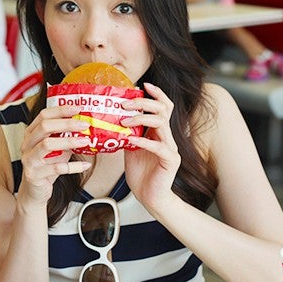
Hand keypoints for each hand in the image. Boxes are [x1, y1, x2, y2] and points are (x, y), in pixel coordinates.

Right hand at [16, 105, 91, 207]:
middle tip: (84, 124)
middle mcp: (27, 144)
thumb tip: (86, 127)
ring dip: (68, 142)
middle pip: (45, 127)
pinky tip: (86, 165)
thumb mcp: (58, 149)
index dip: (61, 110)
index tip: (78, 108)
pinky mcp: (34, 175)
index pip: (44, 115)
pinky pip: (56, 168)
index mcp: (31, 133)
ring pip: (47, 145)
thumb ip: (66, 138)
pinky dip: (73, 167)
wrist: (35, 191)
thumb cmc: (47, 166)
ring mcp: (28, 159)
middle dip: (66, 123)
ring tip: (85, 141)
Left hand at [121, 83, 181, 213]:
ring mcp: (170, 148)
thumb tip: (111, 118)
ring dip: (141, 119)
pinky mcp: (170, 160)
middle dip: (143, 103)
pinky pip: (159, 146)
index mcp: (159, 131)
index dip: (156, 93)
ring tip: (124, 122)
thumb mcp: (129, 148)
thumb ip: (126, 133)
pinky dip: (144, 141)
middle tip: (125, 104)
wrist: (149, 196)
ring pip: (161, 123)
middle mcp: (167, 136)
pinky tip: (131, 141)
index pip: (164, 106)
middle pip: (162, 109)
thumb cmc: (140, 173)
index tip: (143, 84)